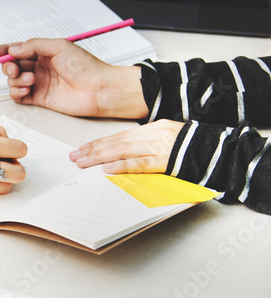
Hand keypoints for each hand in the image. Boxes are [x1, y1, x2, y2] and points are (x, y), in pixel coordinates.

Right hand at [0, 38, 146, 119]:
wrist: (99, 89)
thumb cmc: (86, 67)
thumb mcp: (59, 46)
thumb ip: (34, 45)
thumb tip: (14, 49)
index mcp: (44, 52)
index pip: (19, 49)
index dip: (5, 50)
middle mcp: (40, 67)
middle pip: (13, 65)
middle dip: (9, 65)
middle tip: (14, 68)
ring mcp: (39, 83)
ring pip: (13, 80)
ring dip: (16, 79)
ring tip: (31, 80)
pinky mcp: (39, 98)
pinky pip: (18, 95)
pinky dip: (17, 92)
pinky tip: (27, 89)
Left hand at [69, 120, 184, 172]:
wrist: (223, 151)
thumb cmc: (195, 149)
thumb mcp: (168, 141)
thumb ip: (146, 147)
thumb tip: (122, 159)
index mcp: (155, 128)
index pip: (120, 135)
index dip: (99, 142)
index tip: (82, 148)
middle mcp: (156, 133)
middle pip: (118, 141)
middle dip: (93, 150)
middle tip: (74, 157)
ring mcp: (162, 146)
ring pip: (124, 150)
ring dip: (100, 157)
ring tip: (83, 162)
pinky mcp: (169, 160)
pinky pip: (142, 163)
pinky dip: (123, 166)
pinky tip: (107, 169)